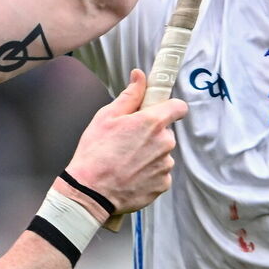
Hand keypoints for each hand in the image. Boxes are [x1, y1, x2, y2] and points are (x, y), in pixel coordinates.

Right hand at [64, 70, 188, 218]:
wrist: (90, 192)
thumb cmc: (95, 153)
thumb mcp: (106, 117)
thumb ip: (129, 95)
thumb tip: (139, 76)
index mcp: (152, 122)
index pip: (178, 107)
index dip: (169, 107)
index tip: (160, 111)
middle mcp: (165, 143)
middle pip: (166, 132)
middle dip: (151, 135)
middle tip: (128, 142)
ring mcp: (165, 165)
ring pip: (162, 154)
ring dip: (150, 155)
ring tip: (126, 162)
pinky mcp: (163, 184)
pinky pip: (160, 173)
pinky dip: (148, 174)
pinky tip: (130, 175)